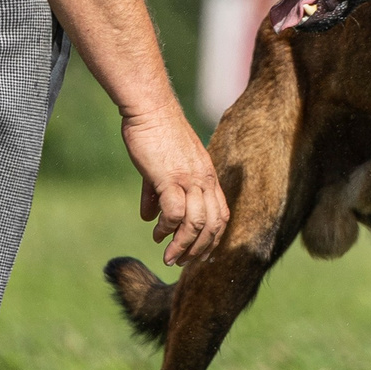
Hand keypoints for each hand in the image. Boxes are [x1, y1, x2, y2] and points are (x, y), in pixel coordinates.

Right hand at [123, 105, 226, 265]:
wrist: (149, 107)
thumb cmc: (154, 131)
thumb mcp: (163, 165)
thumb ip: (157, 192)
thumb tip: (149, 218)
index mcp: (207, 175)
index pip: (221, 214)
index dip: (213, 238)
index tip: (200, 255)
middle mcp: (204, 179)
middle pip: (213, 225)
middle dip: (199, 250)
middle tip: (182, 263)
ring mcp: (190, 179)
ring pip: (197, 224)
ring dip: (183, 246)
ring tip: (169, 257)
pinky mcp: (170, 178)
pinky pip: (176, 213)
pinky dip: (168, 229)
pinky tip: (158, 233)